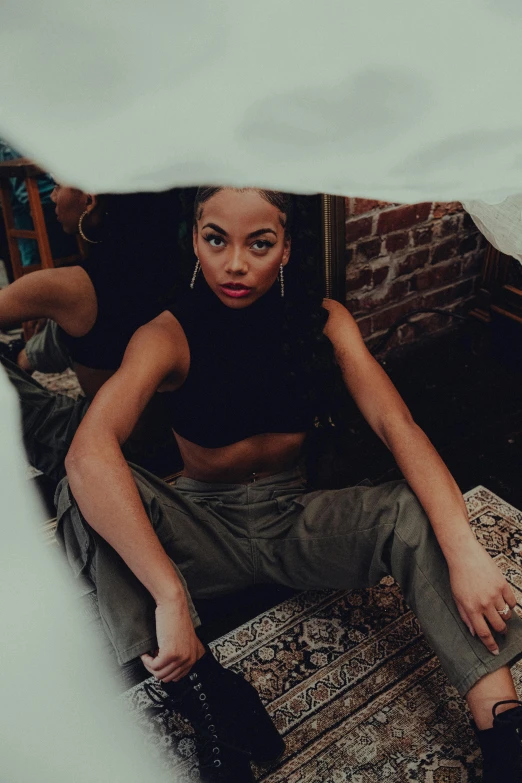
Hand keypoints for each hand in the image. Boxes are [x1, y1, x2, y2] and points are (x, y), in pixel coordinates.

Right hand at [140, 597, 200, 682]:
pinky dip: (146, 661)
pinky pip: (154, 666)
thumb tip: (169, 670)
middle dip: (156, 669)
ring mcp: (181, 657)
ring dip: (150, 665)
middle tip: (151, 658)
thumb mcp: (184, 640)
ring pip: (159, 673)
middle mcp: (190, 658)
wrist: (173, 604)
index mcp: (194, 656)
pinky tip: (146, 653)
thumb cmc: (176, 617)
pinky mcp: (170, 653)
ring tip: (149, 655)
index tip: (158, 663)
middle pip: (167, 677)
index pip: (177, 676)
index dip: (165, 670)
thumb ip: (181, 654)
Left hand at [448, 539, 516, 654]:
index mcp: (471, 608)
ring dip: (505, 618)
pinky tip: (505, 603)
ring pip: (506, 615)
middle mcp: (484, 603)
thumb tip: (473, 632)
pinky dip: (510, 605)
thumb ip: (465, 616)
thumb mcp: (457, 598)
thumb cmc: (458, 576)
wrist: (464, 554)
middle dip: (501, 632)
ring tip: (500, 614)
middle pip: (499, 626)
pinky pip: (512, 601)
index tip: (495, 651)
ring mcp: (495, 594)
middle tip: (500, 631)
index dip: (491, 645)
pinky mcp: (503, 584)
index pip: (484, 633)